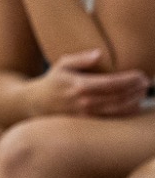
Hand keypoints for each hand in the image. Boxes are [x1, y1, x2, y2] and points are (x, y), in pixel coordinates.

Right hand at [30, 47, 149, 117]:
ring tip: (143, 93)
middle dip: (136, 90)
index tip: (141, 75)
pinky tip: (134, 106)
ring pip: (117, 110)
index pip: (113, 83)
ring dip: (134, 102)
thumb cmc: (52, 81)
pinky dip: (125, 113)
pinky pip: (110, 120)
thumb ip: (81, 59)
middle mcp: (83, 102)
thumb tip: (100, 53)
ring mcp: (84, 115)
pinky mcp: (85, 123)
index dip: (130, 80)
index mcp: (79, 86)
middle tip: (146, 83)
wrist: (34, 103)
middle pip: (118, 97)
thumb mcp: (62, 64)